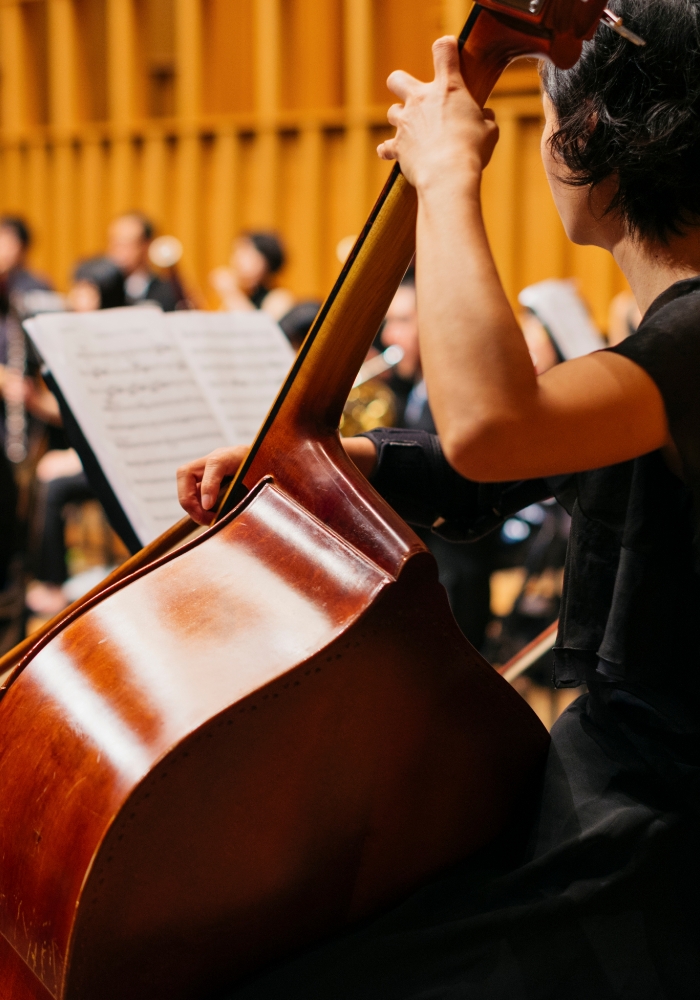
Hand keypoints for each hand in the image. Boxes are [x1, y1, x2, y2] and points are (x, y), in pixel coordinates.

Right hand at [177, 437, 377, 525]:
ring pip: (187, 482)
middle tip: (207, 518)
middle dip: (189, 497)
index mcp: (238, 454)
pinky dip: (199, 507)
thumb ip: (293, 490)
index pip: (216, 464)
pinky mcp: (210, 480)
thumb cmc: (291, 471)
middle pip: (186, 472)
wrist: (288, 458)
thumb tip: (305, 509)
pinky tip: (216, 520)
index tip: (212, 509)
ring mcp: (211, 468)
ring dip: (192, 503)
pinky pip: (194, 492)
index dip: (210, 486)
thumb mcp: (289, 480)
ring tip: (211, 521)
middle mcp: (220, 458)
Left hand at [377, 36, 498, 193]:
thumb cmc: (472, 150)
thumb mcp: (489, 130)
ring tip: (412, 131)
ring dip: (400, 119)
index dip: (446, 47)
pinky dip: (389, 150)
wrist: (448, 174)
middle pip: (397, 79)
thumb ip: (485, 119)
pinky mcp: (397, 146)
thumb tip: (485, 117)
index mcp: (448, 88)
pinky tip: (395, 154)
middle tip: (414, 97)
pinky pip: (385, 147)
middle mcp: (421, 100)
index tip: (449, 50)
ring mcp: (405, 122)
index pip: (443, 50)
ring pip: (391, 112)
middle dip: (402, 84)